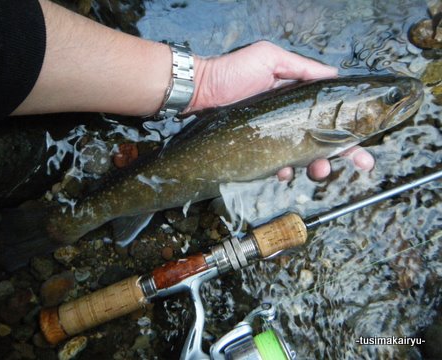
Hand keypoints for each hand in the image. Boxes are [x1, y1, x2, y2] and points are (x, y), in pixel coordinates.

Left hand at [188, 41, 374, 180]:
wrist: (200, 92)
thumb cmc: (233, 71)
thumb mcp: (270, 59)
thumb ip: (301, 68)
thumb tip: (334, 75)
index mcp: (298, 99)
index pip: (330, 116)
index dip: (350, 132)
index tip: (365, 146)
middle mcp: (290, 120)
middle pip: (324, 142)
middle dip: (344, 155)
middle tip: (361, 164)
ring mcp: (275, 138)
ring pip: (304, 158)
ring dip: (317, 167)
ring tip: (319, 170)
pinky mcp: (259, 151)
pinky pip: (277, 166)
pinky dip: (285, 171)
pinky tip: (285, 171)